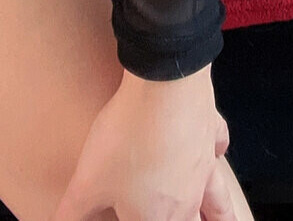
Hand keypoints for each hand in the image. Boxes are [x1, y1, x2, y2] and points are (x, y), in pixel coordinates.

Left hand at [53, 67, 249, 220]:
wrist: (163, 85)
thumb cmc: (126, 137)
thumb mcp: (86, 183)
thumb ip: (71, 213)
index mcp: (156, 218)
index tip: (126, 214)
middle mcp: (186, 198)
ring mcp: (204, 165)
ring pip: (219, 201)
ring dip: (220, 214)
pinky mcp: (210, 130)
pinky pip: (217, 147)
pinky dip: (216, 153)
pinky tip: (216, 151)